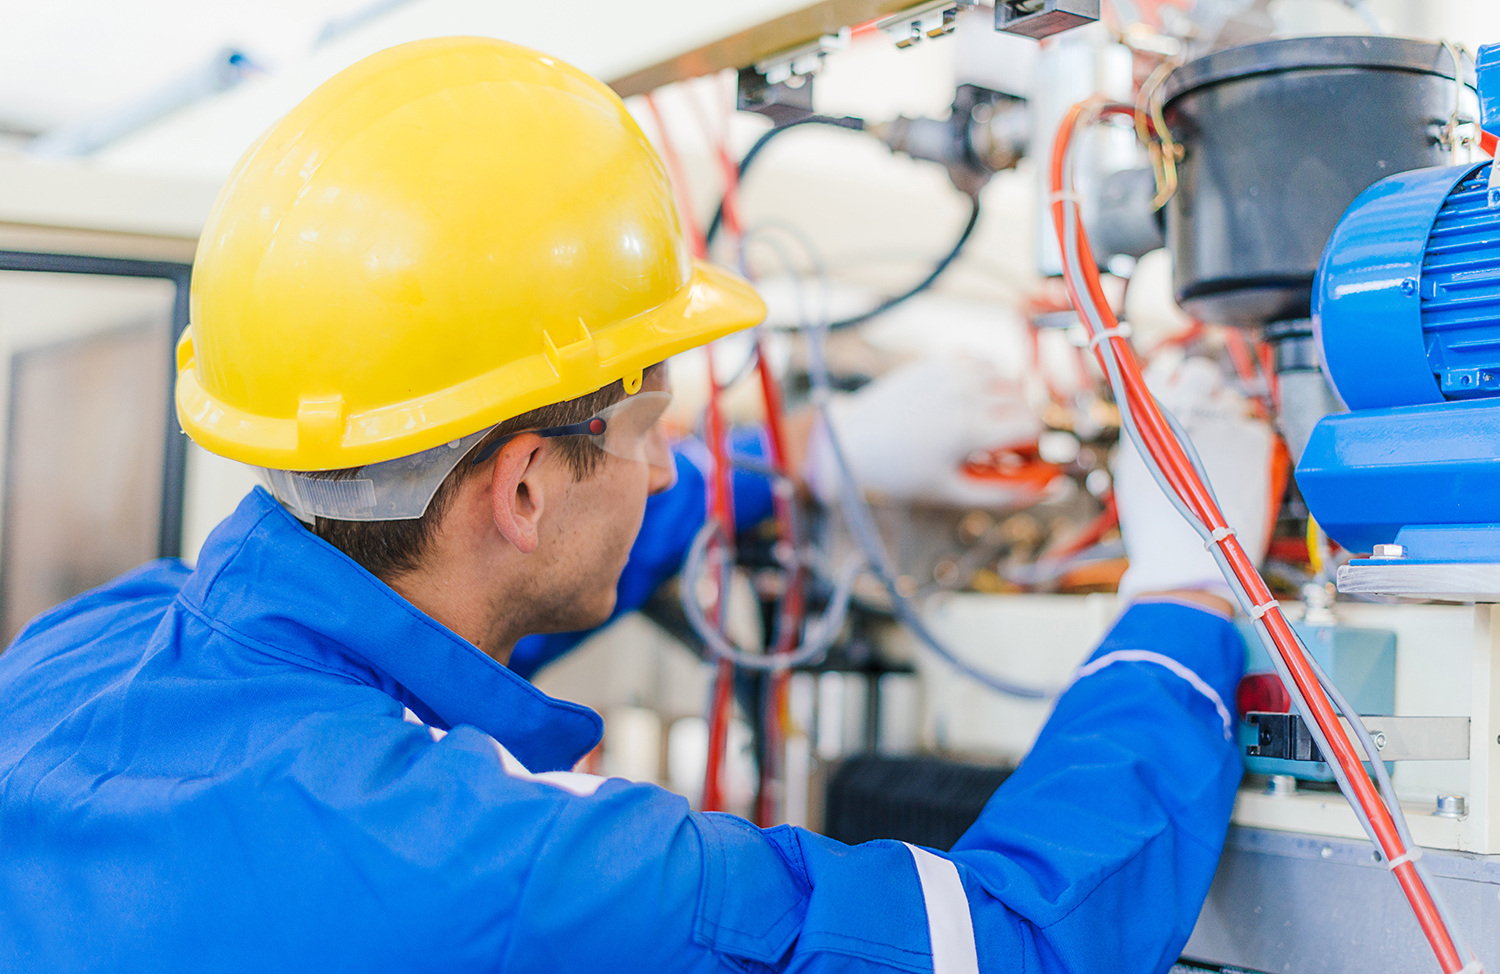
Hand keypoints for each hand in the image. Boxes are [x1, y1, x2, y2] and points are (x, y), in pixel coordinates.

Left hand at [801, 355, 1040, 507]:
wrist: (856, 439)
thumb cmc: (900, 471)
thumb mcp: (949, 491)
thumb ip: (997, 494)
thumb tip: (1036, 492)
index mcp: (969, 430)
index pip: (1031, 427)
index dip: (1033, 443)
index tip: (1022, 454)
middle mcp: (964, 395)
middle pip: (1023, 401)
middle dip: (1023, 423)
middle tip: (1006, 442)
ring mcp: (951, 374)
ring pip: (1006, 377)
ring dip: (1009, 398)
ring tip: (991, 420)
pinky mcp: (938, 362)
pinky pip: (982, 362)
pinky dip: (988, 378)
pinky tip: (976, 397)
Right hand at [1113, 356, 1274, 605]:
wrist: (1183, 556)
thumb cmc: (1153, 522)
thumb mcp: (1134, 464)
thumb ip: (1148, 429)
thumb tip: (1159, 410)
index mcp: (1152, 410)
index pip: (1165, 369)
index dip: (1172, 380)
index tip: (1176, 389)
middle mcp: (1190, 406)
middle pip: (1202, 372)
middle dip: (1203, 387)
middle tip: (1200, 415)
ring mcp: (1226, 421)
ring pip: (1232, 399)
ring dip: (1226, 415)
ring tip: (1218, 450)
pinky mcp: (1255, 440)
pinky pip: (1255, 425)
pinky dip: (1248, 441)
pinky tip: (1236, 465)